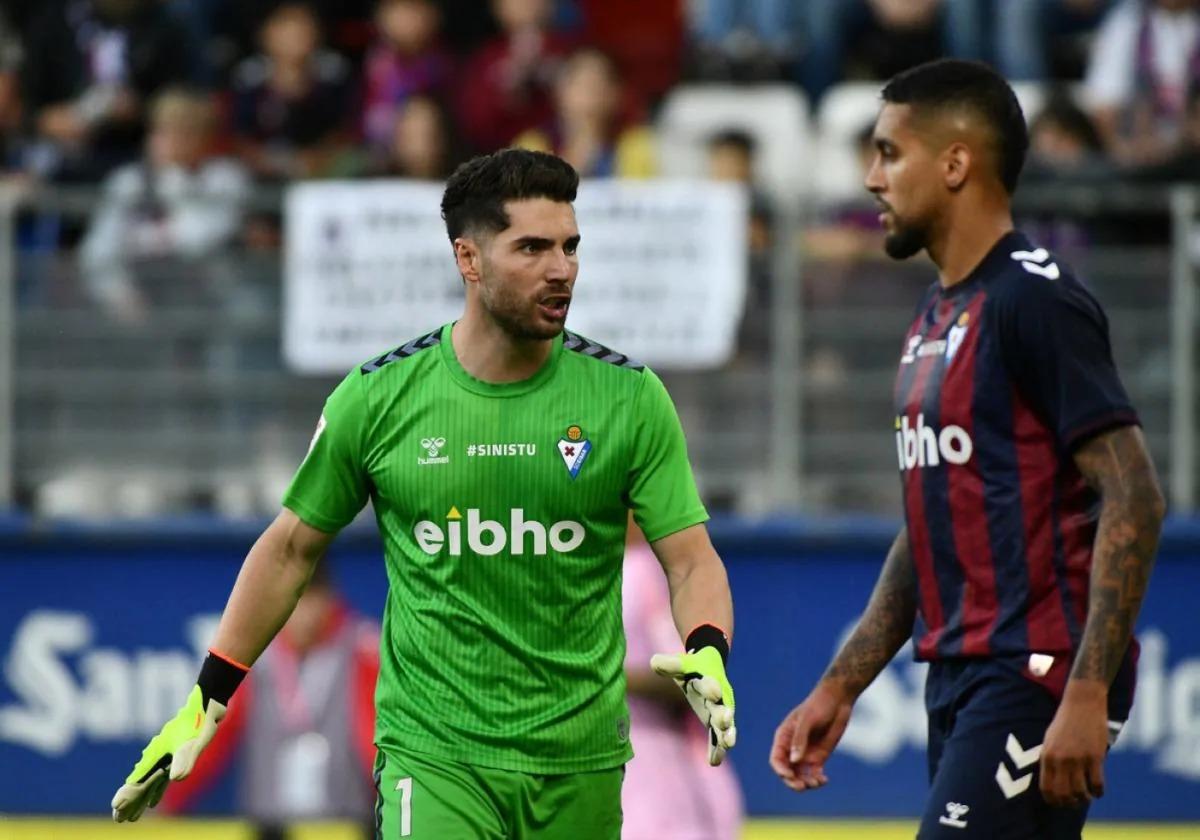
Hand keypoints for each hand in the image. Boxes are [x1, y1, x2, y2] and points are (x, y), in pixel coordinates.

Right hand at [111, 685, 225, 821]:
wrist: (208, 703)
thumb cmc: (199, 721)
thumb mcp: (193, 741)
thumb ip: (184, 758)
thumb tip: (175, 779)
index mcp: (156, 754)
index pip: (138, 780)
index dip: (128, 795)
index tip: (116, 810)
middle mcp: (156, 756)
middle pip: (139, 784)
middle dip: (129, 802)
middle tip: (118, 820)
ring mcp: (165, 756)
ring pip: (148, 784)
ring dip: (140, 800)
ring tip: (131, 818)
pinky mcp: (176, 755)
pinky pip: (160, 780)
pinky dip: (155, 792)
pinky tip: (154, 803)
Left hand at [650, 647, 735, 764]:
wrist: (709, 667)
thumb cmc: (692, 666)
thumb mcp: (681, 663)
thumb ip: (669, 664)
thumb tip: (653, 662)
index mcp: (710, 679)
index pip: (711, 683)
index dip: (712, 688)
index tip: (714, 693)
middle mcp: (720, 697)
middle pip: (722, 706)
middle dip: (724, 713)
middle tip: (724, 719)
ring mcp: (720, 711)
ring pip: (725, 725)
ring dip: (726, 734)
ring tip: (727, 744)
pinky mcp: (716, 722)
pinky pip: (717, 737)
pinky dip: (717, 749)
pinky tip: (714, 762)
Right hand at [770, 680, 852, 791]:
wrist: (838, 700)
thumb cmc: (819, 705)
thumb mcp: (807, 719)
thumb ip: (800, 739)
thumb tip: (794, 760)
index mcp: (784, 738)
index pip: (776, 759)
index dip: (780, 770)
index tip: (790, 776)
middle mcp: (793, 748)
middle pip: (787, 771)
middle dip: (792, 781)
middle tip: (802, 786)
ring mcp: (806, 754)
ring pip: (800, 776)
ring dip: (806, 783)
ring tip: (817, 782)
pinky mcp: (819, 757)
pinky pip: (814, 774)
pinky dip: (817, 780)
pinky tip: (824, 780)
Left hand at [1039, 680, 1108, 807]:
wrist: (1082, 703)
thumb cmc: (1065, 721)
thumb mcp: (1049, 739)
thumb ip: (1049, 760)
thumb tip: (1051, 781)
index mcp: (1047, 755)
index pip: (1046, 788)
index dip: (1053, 800)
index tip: (1059, 803)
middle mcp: (1061, 760)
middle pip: (1063, 794)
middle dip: (1069, 803)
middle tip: (1075, 802)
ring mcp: (1078, 759)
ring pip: (1081, 792)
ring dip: (1084, 799)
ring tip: (1087, 797)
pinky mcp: (1095, 757)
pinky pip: (1098, 784)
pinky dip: (1099, 792)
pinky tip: (1098, 791)